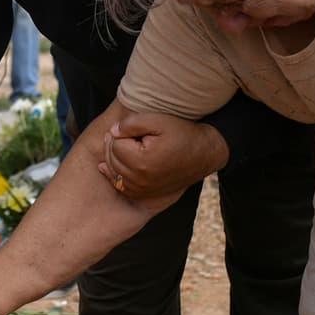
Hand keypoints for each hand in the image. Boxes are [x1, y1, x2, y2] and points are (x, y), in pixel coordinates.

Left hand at [98, 112, 227, 201]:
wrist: (203, 154)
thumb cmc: (182, 134)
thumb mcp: (159, 120)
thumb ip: (132, 123)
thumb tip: (113, 131)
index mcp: (142, 161)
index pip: (115, 143)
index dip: (121, 132)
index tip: (135, 129)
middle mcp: (140, 179)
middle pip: (112, 159)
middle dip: (116, 145)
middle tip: (128, 134)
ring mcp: (142, 189)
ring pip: (113, 172)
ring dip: (116, 158)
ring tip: (127, 145)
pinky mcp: (144, 194)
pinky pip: (120, 185)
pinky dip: (117, 174)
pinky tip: (123, 163)